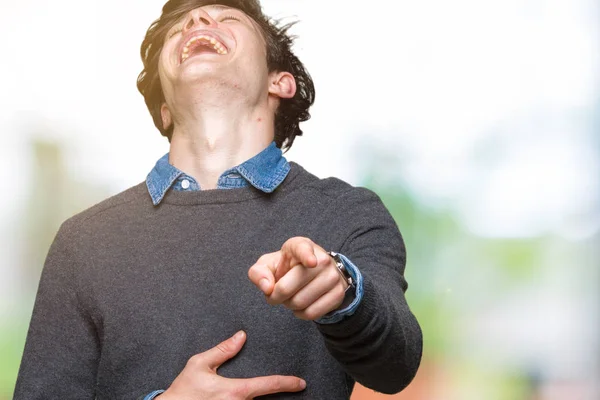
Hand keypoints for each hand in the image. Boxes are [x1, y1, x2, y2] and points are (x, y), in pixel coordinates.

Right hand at [159, 331, 305, 399]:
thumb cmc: (183, 390)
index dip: (288, 383)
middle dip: (275, 394)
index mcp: (236, 391)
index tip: (301, 383)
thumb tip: (241, 336)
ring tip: (272, 391)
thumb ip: (222, 350)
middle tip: (288, 387)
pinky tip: (249, 398)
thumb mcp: (199, 364)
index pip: (268, 385)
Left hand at [248, 237, 348, 320]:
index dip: (306, 256)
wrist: (315, 274)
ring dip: (289, 305)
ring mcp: (333, 277)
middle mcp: (321, 259)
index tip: (311, 262)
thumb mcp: (269, 264)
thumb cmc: (287, 267)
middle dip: (276, 295)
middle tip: (276, 293)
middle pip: (288, 287)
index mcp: (301, 246)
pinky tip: (302, 304)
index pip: (303, 249)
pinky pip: (311, 313)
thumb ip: (258, 272)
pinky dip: (300, 313)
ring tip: (292, 295)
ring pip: (300, 302)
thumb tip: (267, 287)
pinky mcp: (338, 294)